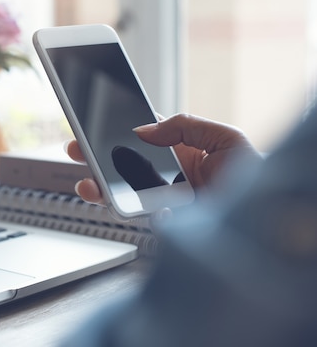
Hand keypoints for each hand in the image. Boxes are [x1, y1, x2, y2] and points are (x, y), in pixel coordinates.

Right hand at [67, 113, 261, 204]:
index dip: (114, 129)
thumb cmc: (256, 174)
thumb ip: (185, 126)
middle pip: (123, 164)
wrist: (270, 219)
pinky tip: (146, 209)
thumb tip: (144, 129)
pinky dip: (139, 214)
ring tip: (89, 185)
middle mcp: (170, 174)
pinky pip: (145, 219)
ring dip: (101, 188)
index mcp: (182, 149)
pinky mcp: (169, 222)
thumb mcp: (225, 138)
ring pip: (125, 193)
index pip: (141, 135)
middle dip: (95, 157)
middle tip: (75, 150)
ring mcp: (167, 199)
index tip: (91, 124)